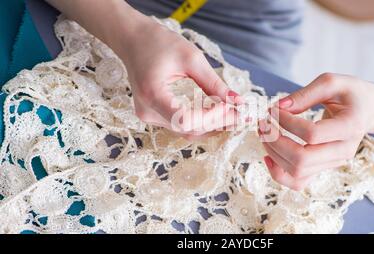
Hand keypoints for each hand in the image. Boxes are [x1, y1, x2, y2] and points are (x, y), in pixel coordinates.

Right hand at [115, 16, 240, 137]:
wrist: (133, 40)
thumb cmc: (158, 43)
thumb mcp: (191, 58)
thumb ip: (214, 83)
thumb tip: (237, 101)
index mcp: (152, 94)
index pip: (185, 120)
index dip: (211, 117)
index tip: (230, 106)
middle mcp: (147, 111)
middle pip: (188, 128)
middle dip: (217, 123)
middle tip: (240, 114)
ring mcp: (149, 116)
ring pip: (185, 131)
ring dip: (211, 125)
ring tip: (232, 115)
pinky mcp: (154, 115)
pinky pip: (180, 126)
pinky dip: (200, 122)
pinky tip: (217, 115)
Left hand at [259, 73, 373, 189]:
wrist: (368, 110)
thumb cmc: (350, 93)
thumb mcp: (331, 82)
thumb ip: (304, 94)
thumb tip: (278, 107)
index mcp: (350, 127)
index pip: (312, 134)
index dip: (286, 122)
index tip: (274, 109)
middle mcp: (343, 150)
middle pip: (302, 160)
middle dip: (275, 142)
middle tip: (263, 124)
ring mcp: (333, 163)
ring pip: (297, 172)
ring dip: (273, 154)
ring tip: (264, 133)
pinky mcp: (324, 168)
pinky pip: (298, 182)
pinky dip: (279, 173)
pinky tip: (268, 155)